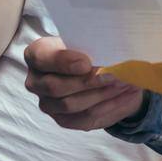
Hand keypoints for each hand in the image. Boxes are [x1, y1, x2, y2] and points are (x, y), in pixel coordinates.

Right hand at [24, 37, 145, 130]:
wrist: (98, 68)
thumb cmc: (90, 49)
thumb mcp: (89, 39)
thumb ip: (92, 44)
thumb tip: (110, 52)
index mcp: (37, 55)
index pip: (41, 58)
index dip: (62, 62)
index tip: (86, 62)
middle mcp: (36, 82)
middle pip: (56, 87)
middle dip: (89, 81)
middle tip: (115, 74)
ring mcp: (48, 104)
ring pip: (71, 104)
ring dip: (102, 94)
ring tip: (125, 83)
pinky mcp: (64, 120)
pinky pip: (85, 118)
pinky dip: (109, 106)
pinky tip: (126, 95)